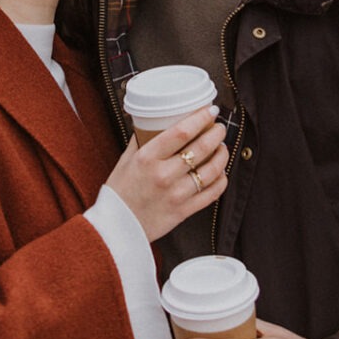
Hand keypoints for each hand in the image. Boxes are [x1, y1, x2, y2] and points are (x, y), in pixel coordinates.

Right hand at [105, 107, 228, 241]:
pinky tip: (220, 173)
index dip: (201, 118)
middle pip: (201, 148)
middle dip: (216, 133)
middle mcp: (163, 175)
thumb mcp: (126, 159)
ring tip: (222, 148)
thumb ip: (141, 140)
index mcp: (147, 158)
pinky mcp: (183, 211)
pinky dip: (221, 180)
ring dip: (222, 155)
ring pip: (211, 170)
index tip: (210, 110)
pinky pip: (212, 193)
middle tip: (219, 128)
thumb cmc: (120, 191)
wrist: (116, 227)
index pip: (181, 132)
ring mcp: (175, 194)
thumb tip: (154, 121)